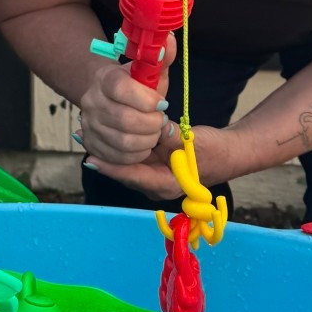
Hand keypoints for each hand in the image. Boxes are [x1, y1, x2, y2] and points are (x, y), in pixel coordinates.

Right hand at [76, 48, 172, 168]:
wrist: (111, 97)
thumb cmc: (137, 85)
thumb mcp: (150, 70)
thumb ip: (161, 56)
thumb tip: (168, 39)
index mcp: (106, 78)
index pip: (122, 88)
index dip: (147, 99)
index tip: (162, 103)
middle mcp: (91, 101)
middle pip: (125, 119)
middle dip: (152, 124)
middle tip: (161, 121)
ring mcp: (88, 124)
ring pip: (123, 142)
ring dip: (147, 141)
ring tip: (154, 133)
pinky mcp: (91, 144)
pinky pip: (117, 158)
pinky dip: (136, 155)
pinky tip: (143, 144)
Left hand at [88, 122, 231, 200]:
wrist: (230, 153)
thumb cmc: (215, 150)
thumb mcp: (191, 142)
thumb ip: (169, 136)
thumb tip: (152, 126)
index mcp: (165, 184)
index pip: (132, 176)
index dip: (110, 166)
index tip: (90, 157)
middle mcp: (156, 185)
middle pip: (123, 172)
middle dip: (103, 157)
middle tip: (82, 139)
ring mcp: (154, 177)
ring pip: (126, 165)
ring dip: (109, 151)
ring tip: (86, 136)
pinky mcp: (155, 166)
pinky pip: (133, 159)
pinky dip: (121, 148)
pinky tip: (106, 134)